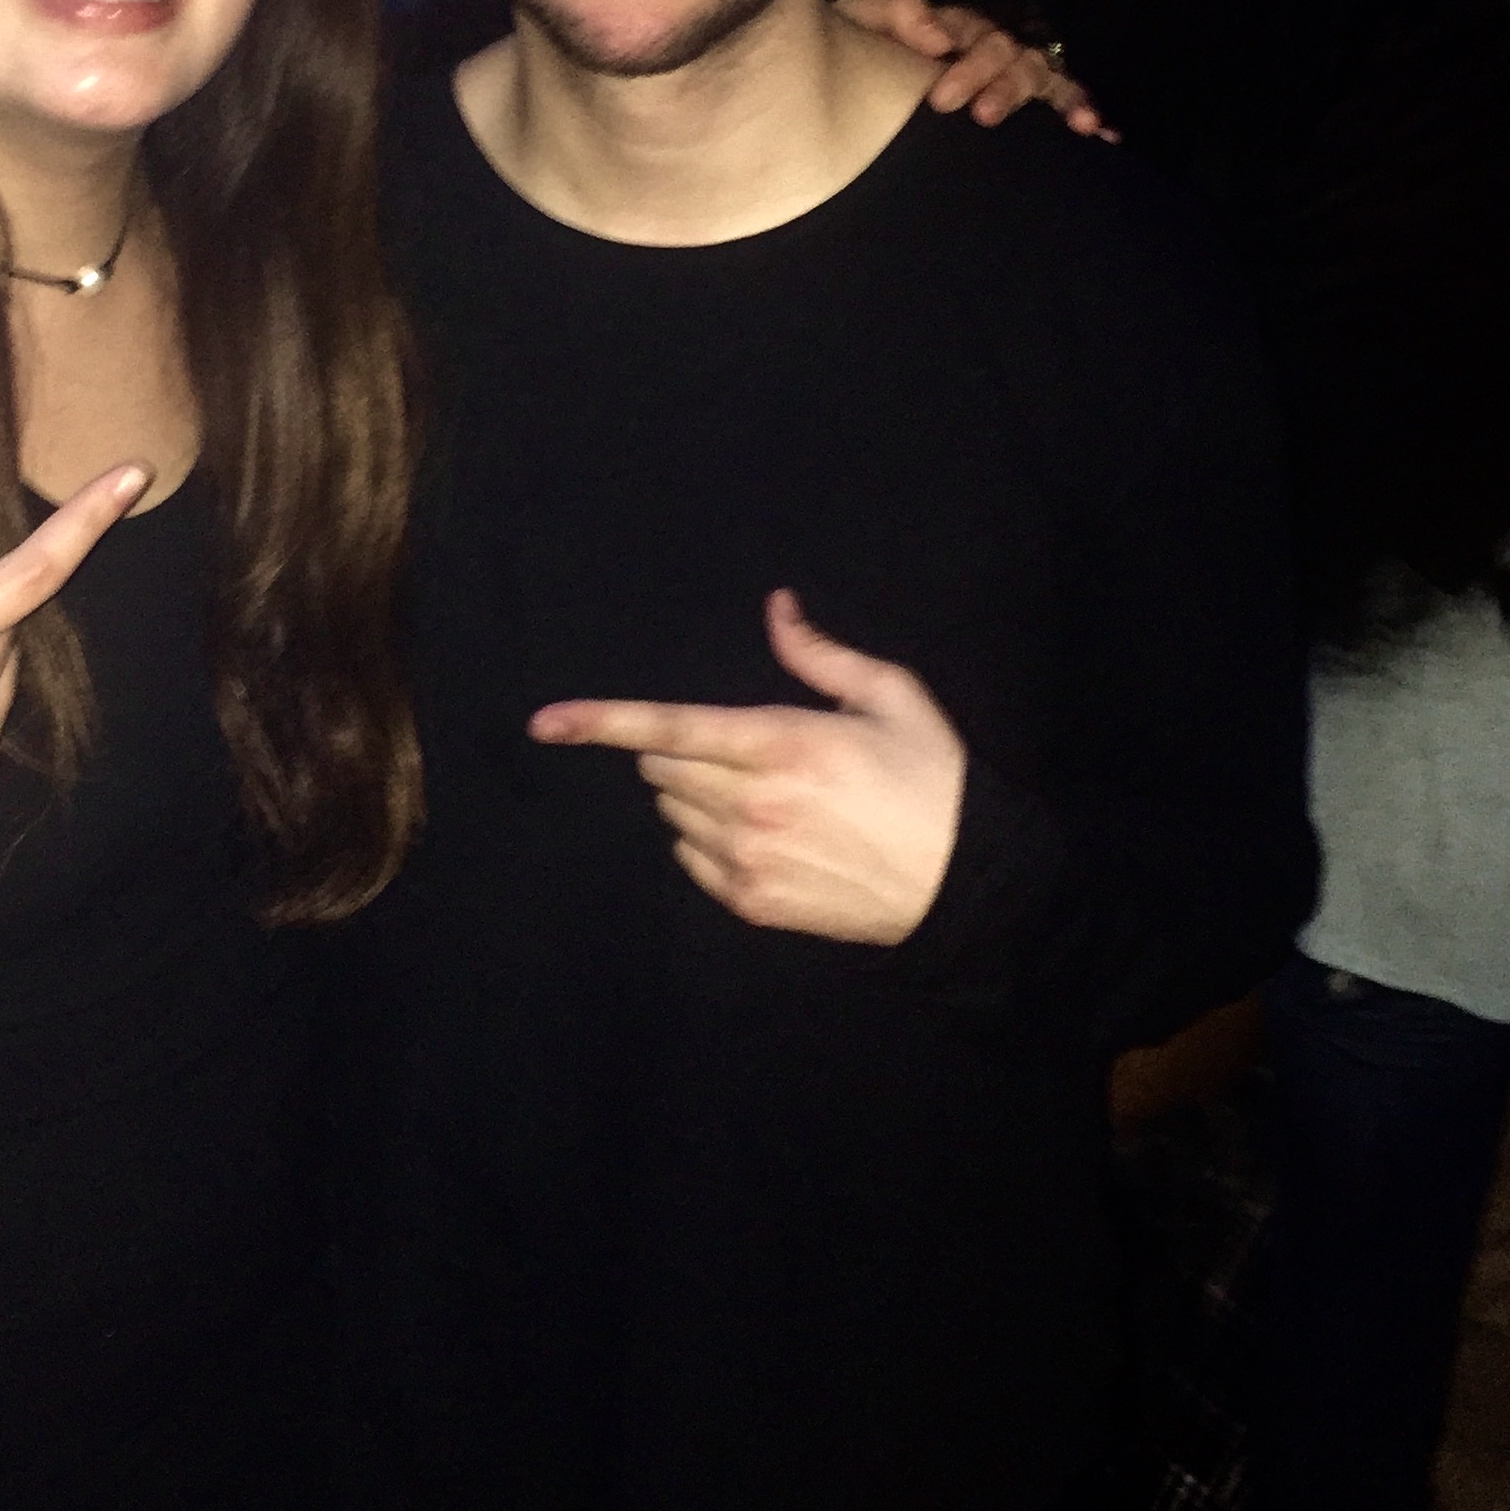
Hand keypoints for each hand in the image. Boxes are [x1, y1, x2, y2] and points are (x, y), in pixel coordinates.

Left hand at [528, 590, 966, 944]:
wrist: (965, 886)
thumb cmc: (933, 780)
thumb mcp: (892, 697)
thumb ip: (821, 654)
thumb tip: (776, 607)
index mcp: (781, 744)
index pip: (668, 727)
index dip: (599, 721)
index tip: (544, 722)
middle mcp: (752, 804)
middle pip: (662, 770)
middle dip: (680, 752)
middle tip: (740, 750)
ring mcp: (749, 859)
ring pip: (673, 815)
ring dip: (693, 796)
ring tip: (761, 794)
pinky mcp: (754, 903)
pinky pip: (691, 861)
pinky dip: (704, 841)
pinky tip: (759, 835)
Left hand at [836, 0, 1108, 135]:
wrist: (845, 80)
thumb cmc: (855, 49)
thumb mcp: (858, 22)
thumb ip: (889, 13)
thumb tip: (938, 36)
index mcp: (947, 26)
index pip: (969, 31)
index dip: (966, 61)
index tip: (944, 94)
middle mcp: (983, 45)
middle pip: (1008, 53)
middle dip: (1000, 83)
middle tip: (981, 116)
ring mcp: (1005, 71)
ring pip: (1040, 73)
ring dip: (1061, 96)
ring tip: (1076, 124)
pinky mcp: (1021, 101)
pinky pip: (1062, 97)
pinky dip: (1083, 108)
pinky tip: (1103, 132)